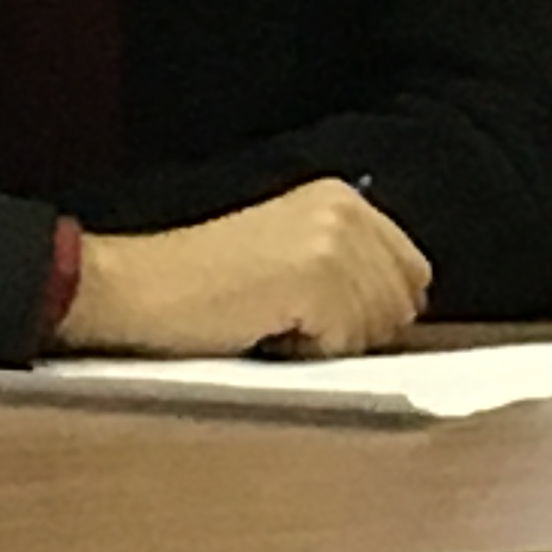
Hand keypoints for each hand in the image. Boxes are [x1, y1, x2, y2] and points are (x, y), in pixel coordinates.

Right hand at [53, 178, 433, 355]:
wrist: (139, 286)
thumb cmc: (204, 284)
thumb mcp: (288, 252)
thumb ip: (347, 265)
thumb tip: (399, 309)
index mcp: (343, 198)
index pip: (412, 271)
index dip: (376, 312)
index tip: (324, 322)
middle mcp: (346, 209)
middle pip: (403, 302)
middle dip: (357, 330)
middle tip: (291, 325)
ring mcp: (334, 241)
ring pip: (377, 327)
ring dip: (331, 344)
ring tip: (275, 324)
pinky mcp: (316, 277)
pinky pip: (345, 342)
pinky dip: (310, 353)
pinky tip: (267, 332)